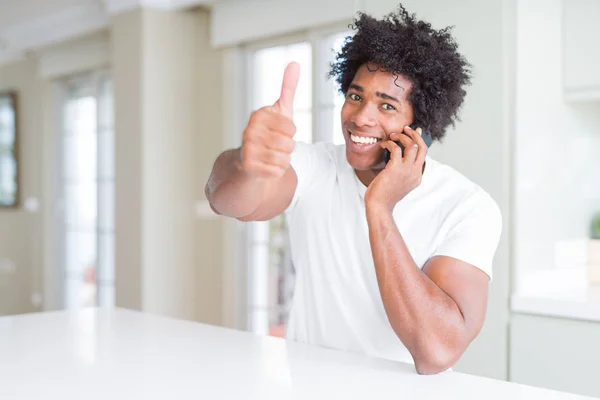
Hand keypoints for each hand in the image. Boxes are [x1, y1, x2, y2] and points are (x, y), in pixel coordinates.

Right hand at [238, 62, 299, 179]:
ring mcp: (247, 149)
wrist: (247, 162)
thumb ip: (288, 88)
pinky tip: (266, 166)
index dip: (290, 132)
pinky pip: (278, 171)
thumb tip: (295, 63)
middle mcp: (249, 130)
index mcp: (258, 115)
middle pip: (289, 144)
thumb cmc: (268, 134)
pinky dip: (276, 171)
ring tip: (270, 156)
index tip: (278, 131)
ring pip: (284, 158)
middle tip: (274, 146)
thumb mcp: (279, 110)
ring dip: (282, 160)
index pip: (291, 127)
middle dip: (287, 148)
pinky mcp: (248, 167)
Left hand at [364, 126, 427, 210]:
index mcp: (417, 176)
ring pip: (412, 145)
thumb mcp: (399, 183)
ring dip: (402, 136)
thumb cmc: (384, 195)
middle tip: (406, 129)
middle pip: (422, 147)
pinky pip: (396, 148)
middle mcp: (415, 173)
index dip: (419, 141)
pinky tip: (383, 145)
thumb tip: (397, 157)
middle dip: (415, 135)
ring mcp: (406, 170)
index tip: (414, 133)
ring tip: (392, 135)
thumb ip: (402, 172)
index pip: (423, 155)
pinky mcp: (395, 168)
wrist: (379, 206)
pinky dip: (389, 143)